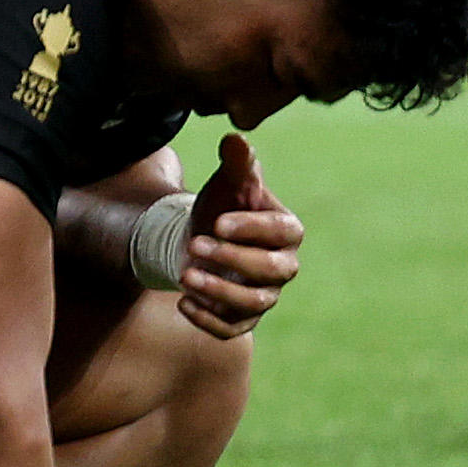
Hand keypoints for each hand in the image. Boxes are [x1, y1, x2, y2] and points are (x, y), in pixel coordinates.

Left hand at [173, 128, 301, 341]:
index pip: (282, 232)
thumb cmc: (222, 207)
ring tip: (185, 275)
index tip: (219, 222)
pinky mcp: (243, 318)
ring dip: (219, 292)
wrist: (203, 238)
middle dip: (234, 260)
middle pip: (273, 271)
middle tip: (195, 245)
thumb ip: (236, 164)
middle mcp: (282, 266)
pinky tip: (182, 303)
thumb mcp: (227, 183)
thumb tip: (236, 138)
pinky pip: (233, 329)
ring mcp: (264, 295)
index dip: (253, 229)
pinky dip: (208, 320)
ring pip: (254, 303)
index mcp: (285, 230)